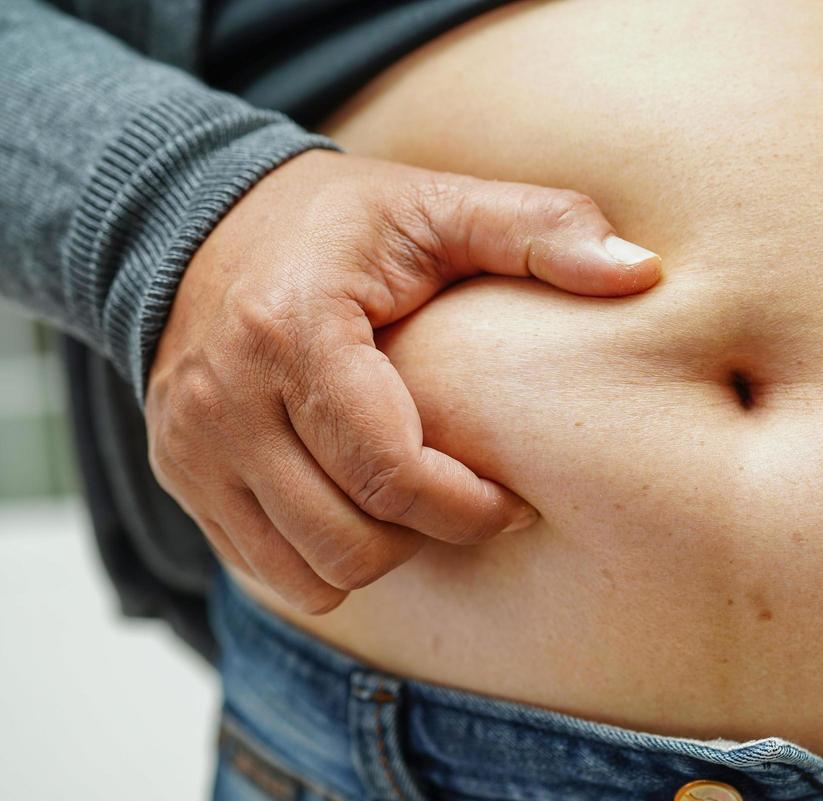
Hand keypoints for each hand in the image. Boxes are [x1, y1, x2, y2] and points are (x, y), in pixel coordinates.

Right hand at [145, 149, 660, 614]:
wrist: (197, 220)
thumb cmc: (341, 222)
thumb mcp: (439, 204)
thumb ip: (542, 229)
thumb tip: (642, 274)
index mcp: (294, 331)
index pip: (390, 474)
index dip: (470, 508)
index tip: (515, 498)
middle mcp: (224, 399)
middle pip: (350, 540)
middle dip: (431, 535)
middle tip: (472, 499)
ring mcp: (190, 447)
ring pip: (310, 573)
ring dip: (380, 554)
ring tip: (416, 500)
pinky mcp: (181, 477)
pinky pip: (269, 573)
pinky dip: (327, 560)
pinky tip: (362, 506)